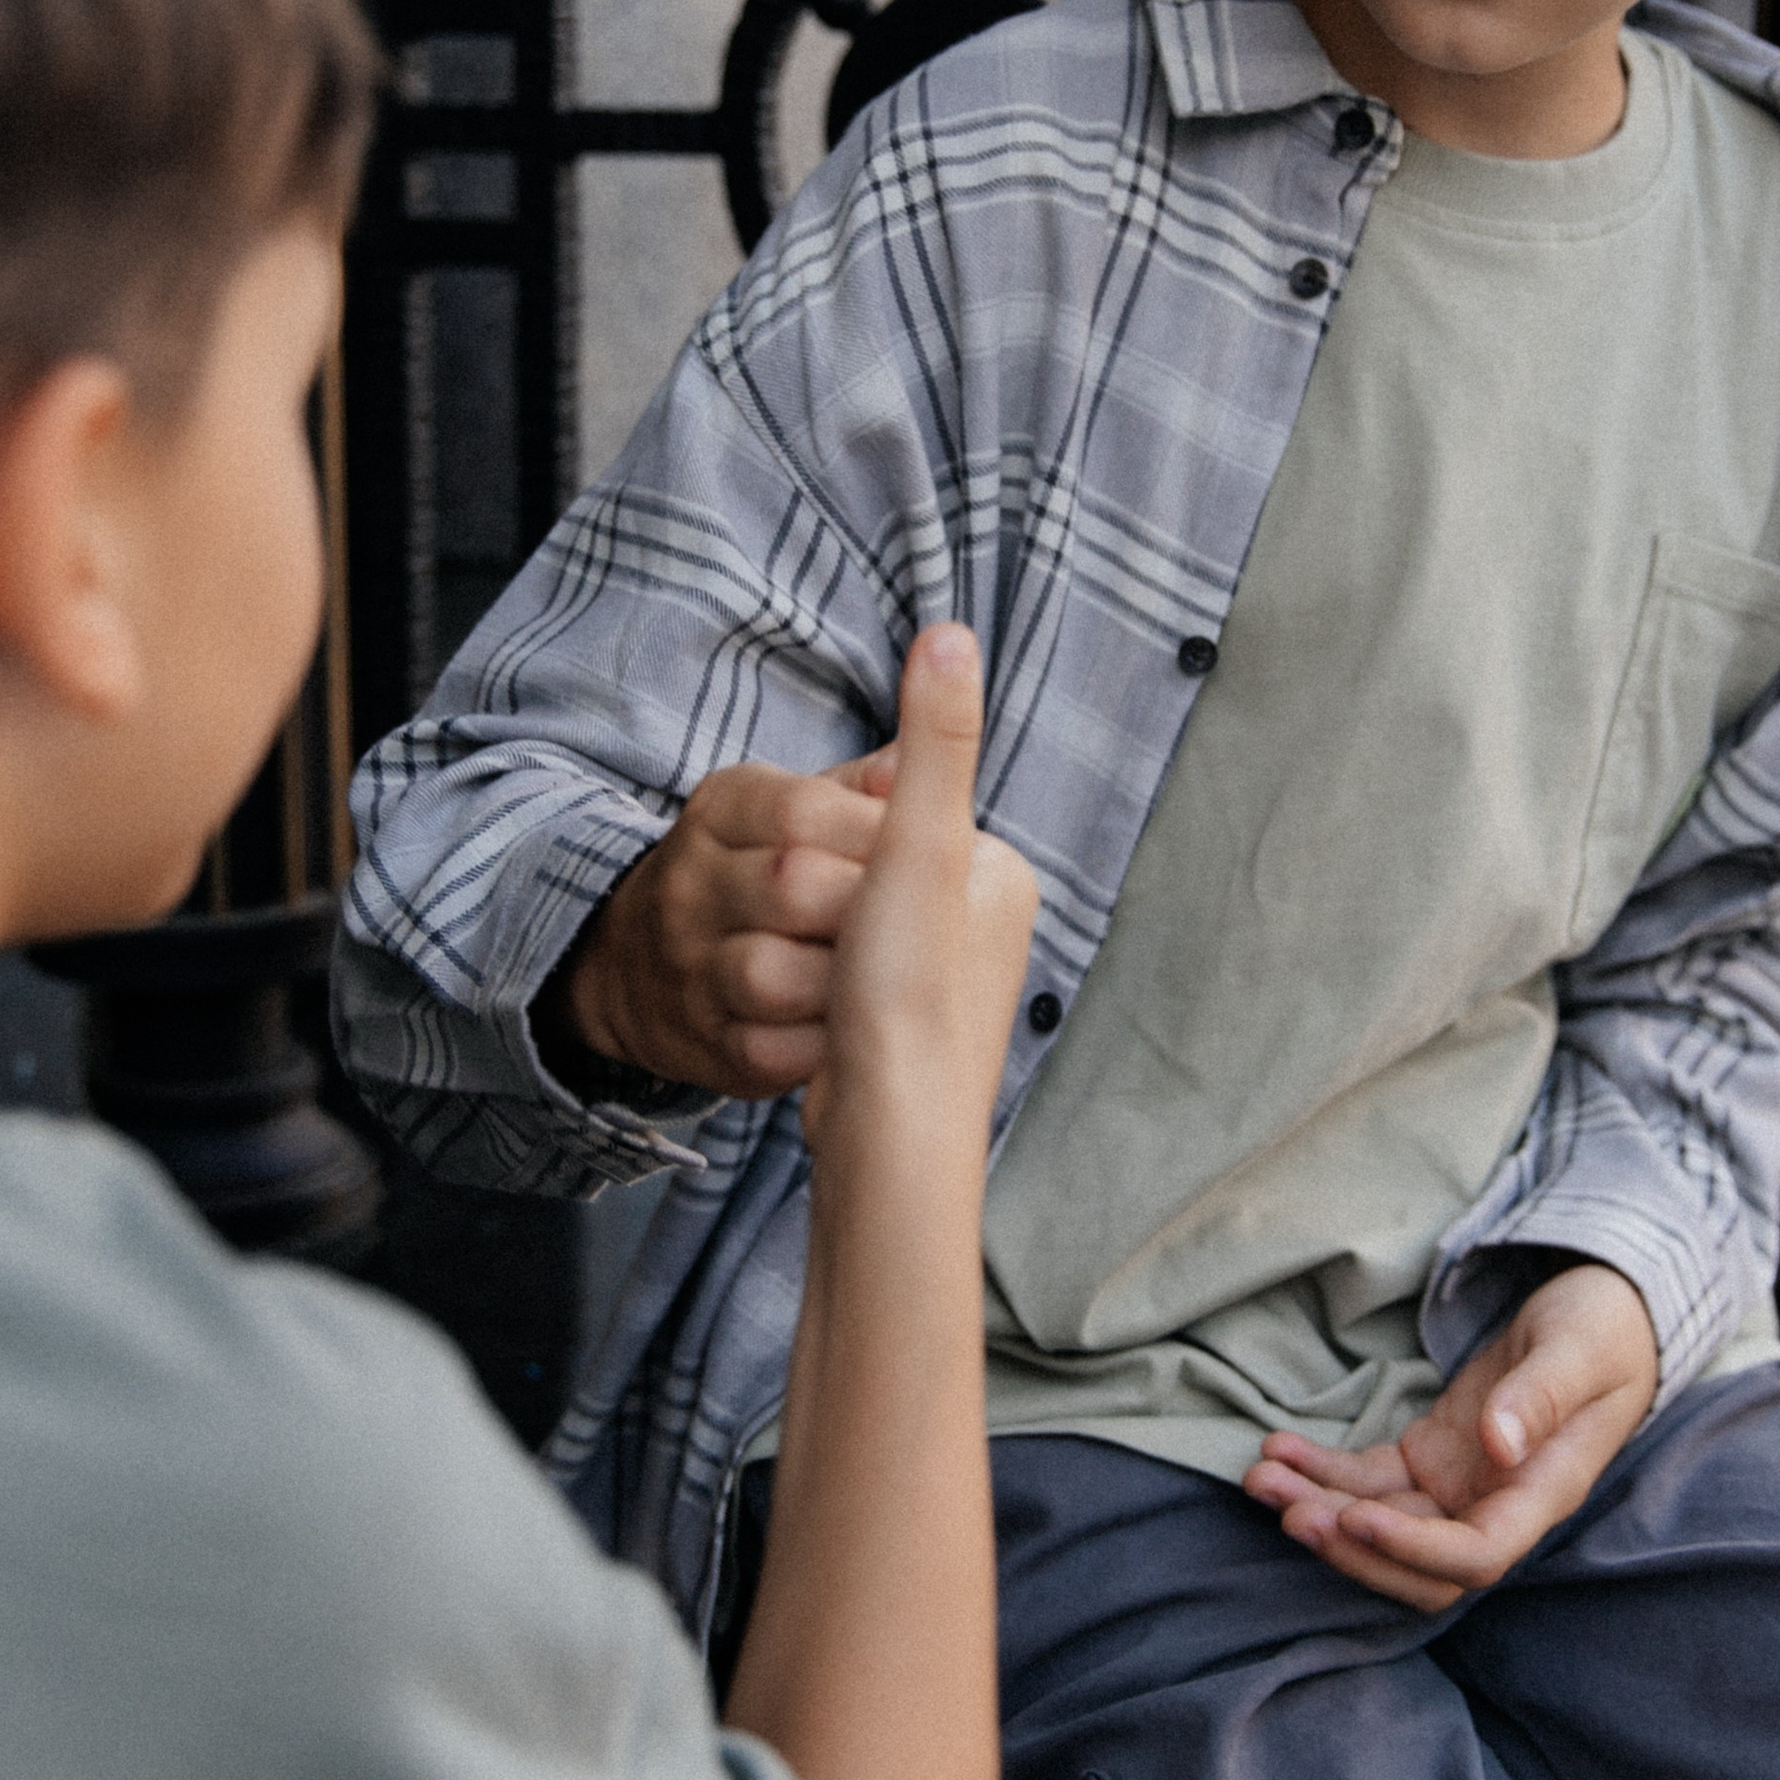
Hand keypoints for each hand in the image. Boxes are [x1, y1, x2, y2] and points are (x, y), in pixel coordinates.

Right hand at [557, 744, 897, 1097]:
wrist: (646, 969)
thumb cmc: (761, 874)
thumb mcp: (793, 809)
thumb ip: (861, 788)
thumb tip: (917, 759)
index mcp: (722, 808)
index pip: (803, 809)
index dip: (876, 835)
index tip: (928, 856)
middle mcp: (690, 882)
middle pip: (792, 886)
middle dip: (868, 909)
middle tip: (916, 924)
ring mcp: (688, 966)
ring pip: (771, 974)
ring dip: (843, 983)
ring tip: (887, 980)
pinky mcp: (703, 1042)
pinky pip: (767, 1049)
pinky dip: (820, 1046)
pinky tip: (853, 1033)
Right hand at [800, 624, 1037, 1172]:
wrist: (889, 1151)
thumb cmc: (913, 998)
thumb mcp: (918, 850)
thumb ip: (932, 745)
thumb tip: (951, 628)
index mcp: (988, 872)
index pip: (867, 821)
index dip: (849, 861)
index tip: (865, 906)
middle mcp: (965, 929)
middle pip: (830, 886)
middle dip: (829, 930)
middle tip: (861, 971)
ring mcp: (908, 993)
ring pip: (799, 947)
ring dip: (807, 984)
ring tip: (848, 1018)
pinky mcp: (855, 1048)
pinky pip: (791, 1009)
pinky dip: (798, 1031)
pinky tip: (825, 1052)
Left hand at [1240, 1265, 1656, 1612]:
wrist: (1601, 1316)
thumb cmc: (1603, 1330)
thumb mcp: (1579, 1349)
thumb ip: (1542, 1395)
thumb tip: (1501, 1445)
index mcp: (1543, 1492)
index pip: (1478, 1554)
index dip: (1413, 1550)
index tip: (1354, 1517)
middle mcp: (1496, 1504)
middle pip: (1417, 1564)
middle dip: (1348, 1546)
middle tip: (1285, 1509)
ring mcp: (1459, 1486)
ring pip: (1381, 1524)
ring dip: (1318, 1508)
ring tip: (1260, 1477)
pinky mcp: (1429, 1459)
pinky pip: (1368, 1481)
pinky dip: (1321, 1472)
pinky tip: (1278, 1450)